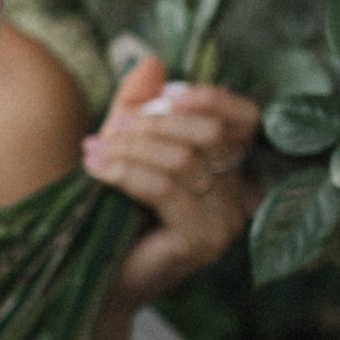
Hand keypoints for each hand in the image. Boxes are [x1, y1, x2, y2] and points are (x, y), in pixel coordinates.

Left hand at [83, 52, 259, 306]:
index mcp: (231, 169)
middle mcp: (238, 196)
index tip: (167, 94)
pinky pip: (166, 189)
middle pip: (209, 134)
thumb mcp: (127, 147)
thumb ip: (140, 105)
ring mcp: (225, 222)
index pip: (245, 120)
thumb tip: (153, 61)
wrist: (97, 278)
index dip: (212, 99)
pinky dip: (126, 171)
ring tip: (94, 149)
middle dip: (154, 123)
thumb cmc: (116, 213)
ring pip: (183, 160)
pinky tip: (96, 168)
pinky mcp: (201, 241)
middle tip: (110, 128)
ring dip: (132, 147)